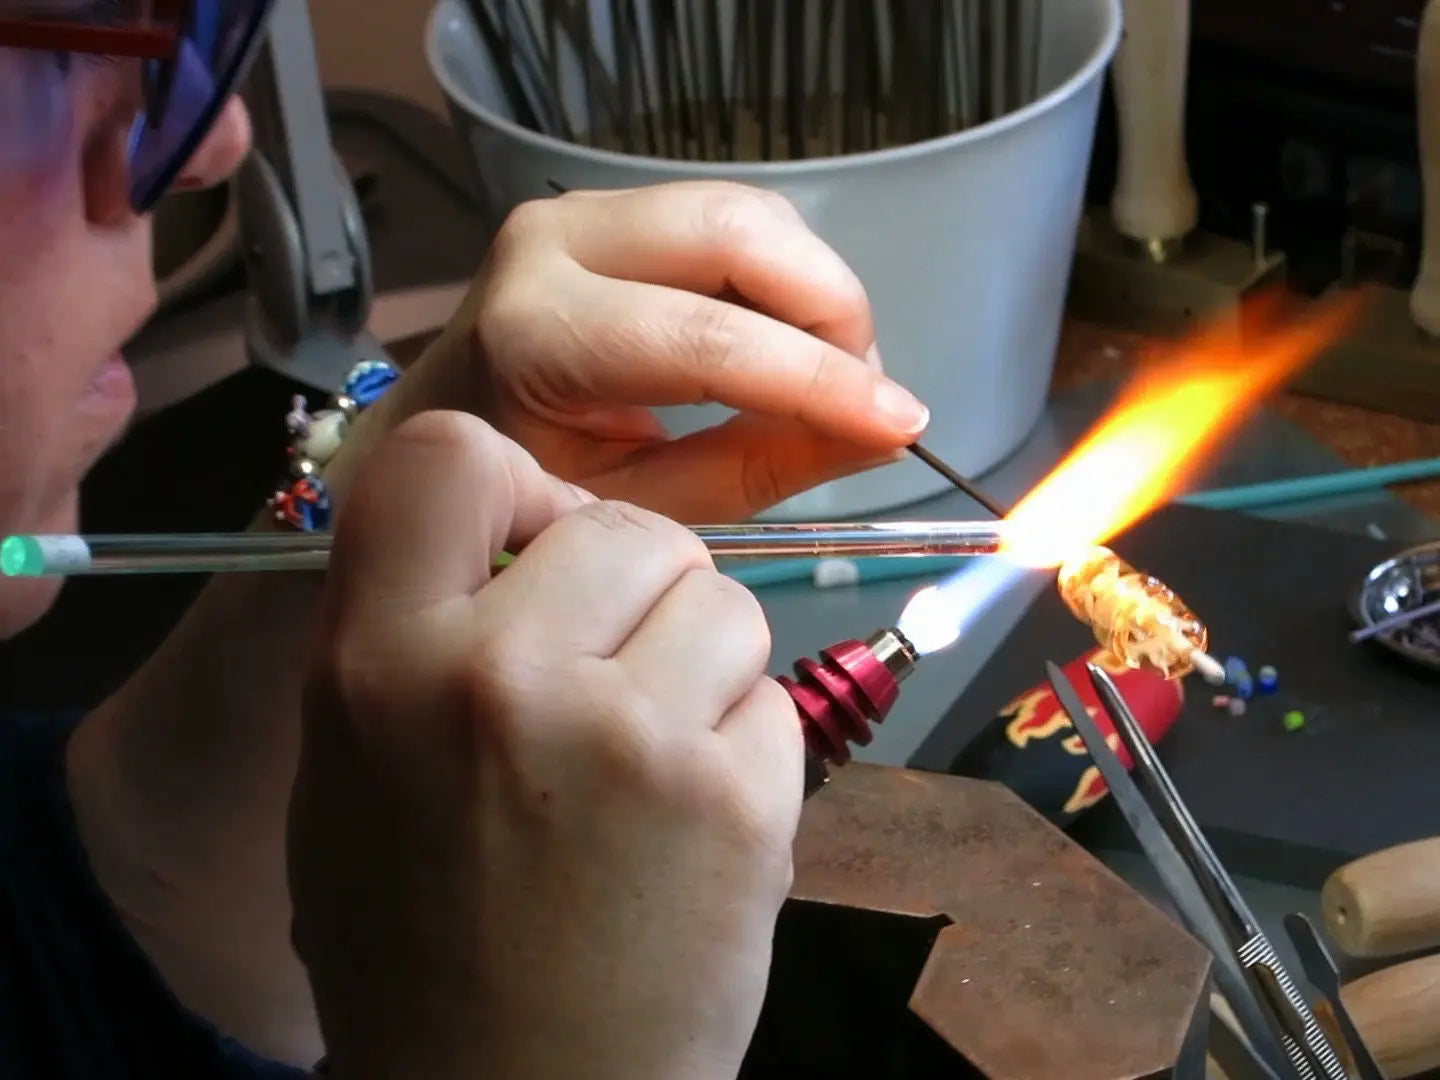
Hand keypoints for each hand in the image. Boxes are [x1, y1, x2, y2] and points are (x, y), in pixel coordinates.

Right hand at [289, 411, 803, 1079]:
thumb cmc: (425, 942)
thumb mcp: (353, 770)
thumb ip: (413, 632)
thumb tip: (513, 530)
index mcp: (378, 666)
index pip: (450, 456)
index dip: (516, 485)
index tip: (539, 542)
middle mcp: (498, 679)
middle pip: (629, 526)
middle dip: (639, 588)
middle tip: (615, 675)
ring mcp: (627, 737)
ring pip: (724, 600)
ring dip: (703, 662)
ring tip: (653, 757)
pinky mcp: (735, 799)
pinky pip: (775, 698)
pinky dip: (748, 745)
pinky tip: (694, 819)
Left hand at [408, 180, 929, 520]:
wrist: (446, 435)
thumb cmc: (532, 490)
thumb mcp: (643, 504)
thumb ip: (757, 464)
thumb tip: (880, 432)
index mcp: (536, 334)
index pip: (704, 337)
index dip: (817, 378)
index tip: (900, 424)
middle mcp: (553, 243)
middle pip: (736, 230)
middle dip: (831, 308)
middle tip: (867, 393)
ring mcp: (582, 212)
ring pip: (746, 213)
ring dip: (816, 289)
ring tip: (835, 377)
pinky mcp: (614, 209)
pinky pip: (732, 220)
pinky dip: (787, 278)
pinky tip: (795, 345)